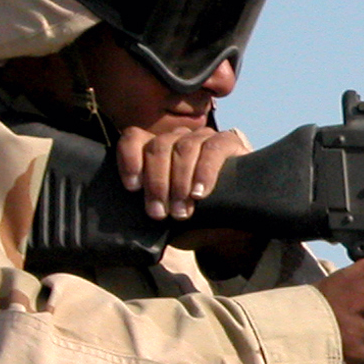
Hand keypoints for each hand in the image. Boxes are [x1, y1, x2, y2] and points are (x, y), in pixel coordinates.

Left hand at [117, 125, 249, 220]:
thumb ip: (152, 205)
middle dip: (157, 182)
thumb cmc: (194, 219)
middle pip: (158, 146)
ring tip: (181, 212)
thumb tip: (134, 213)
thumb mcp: (167, 213)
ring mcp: (203, 137)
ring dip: (179, 182)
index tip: (133, 188)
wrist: (234, 226)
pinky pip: (213, 149)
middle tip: (159, 213)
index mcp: (157, 149)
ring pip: (183, 147)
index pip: (134, 138)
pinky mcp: (228, 142)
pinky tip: (199, 194)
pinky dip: (204, 172)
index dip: (129, 159)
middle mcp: (178, 138)